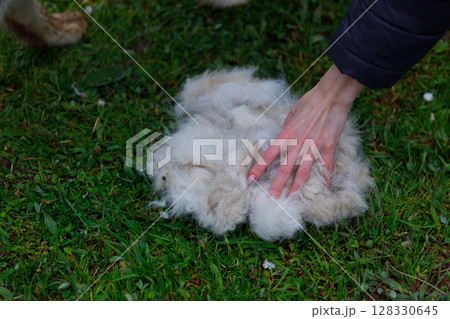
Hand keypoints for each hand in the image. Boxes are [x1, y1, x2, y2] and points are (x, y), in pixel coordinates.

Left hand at [247, 64, 364, 197]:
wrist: (331, 96)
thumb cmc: (310, 101)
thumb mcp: (292, 113)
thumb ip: (286, 127)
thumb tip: (282, 135)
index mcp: (286, 135)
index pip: (268, 155)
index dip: (258, 168)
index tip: (250, 180)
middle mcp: (298, 144)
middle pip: (284, 169)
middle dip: (275, 186)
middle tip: (269, 200)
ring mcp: (313, 148)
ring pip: (303, 173)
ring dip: (296, 188)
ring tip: (291, 201)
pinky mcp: (328, 148)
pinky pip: (325, 167)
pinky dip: (324, 179)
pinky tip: (322, 190)